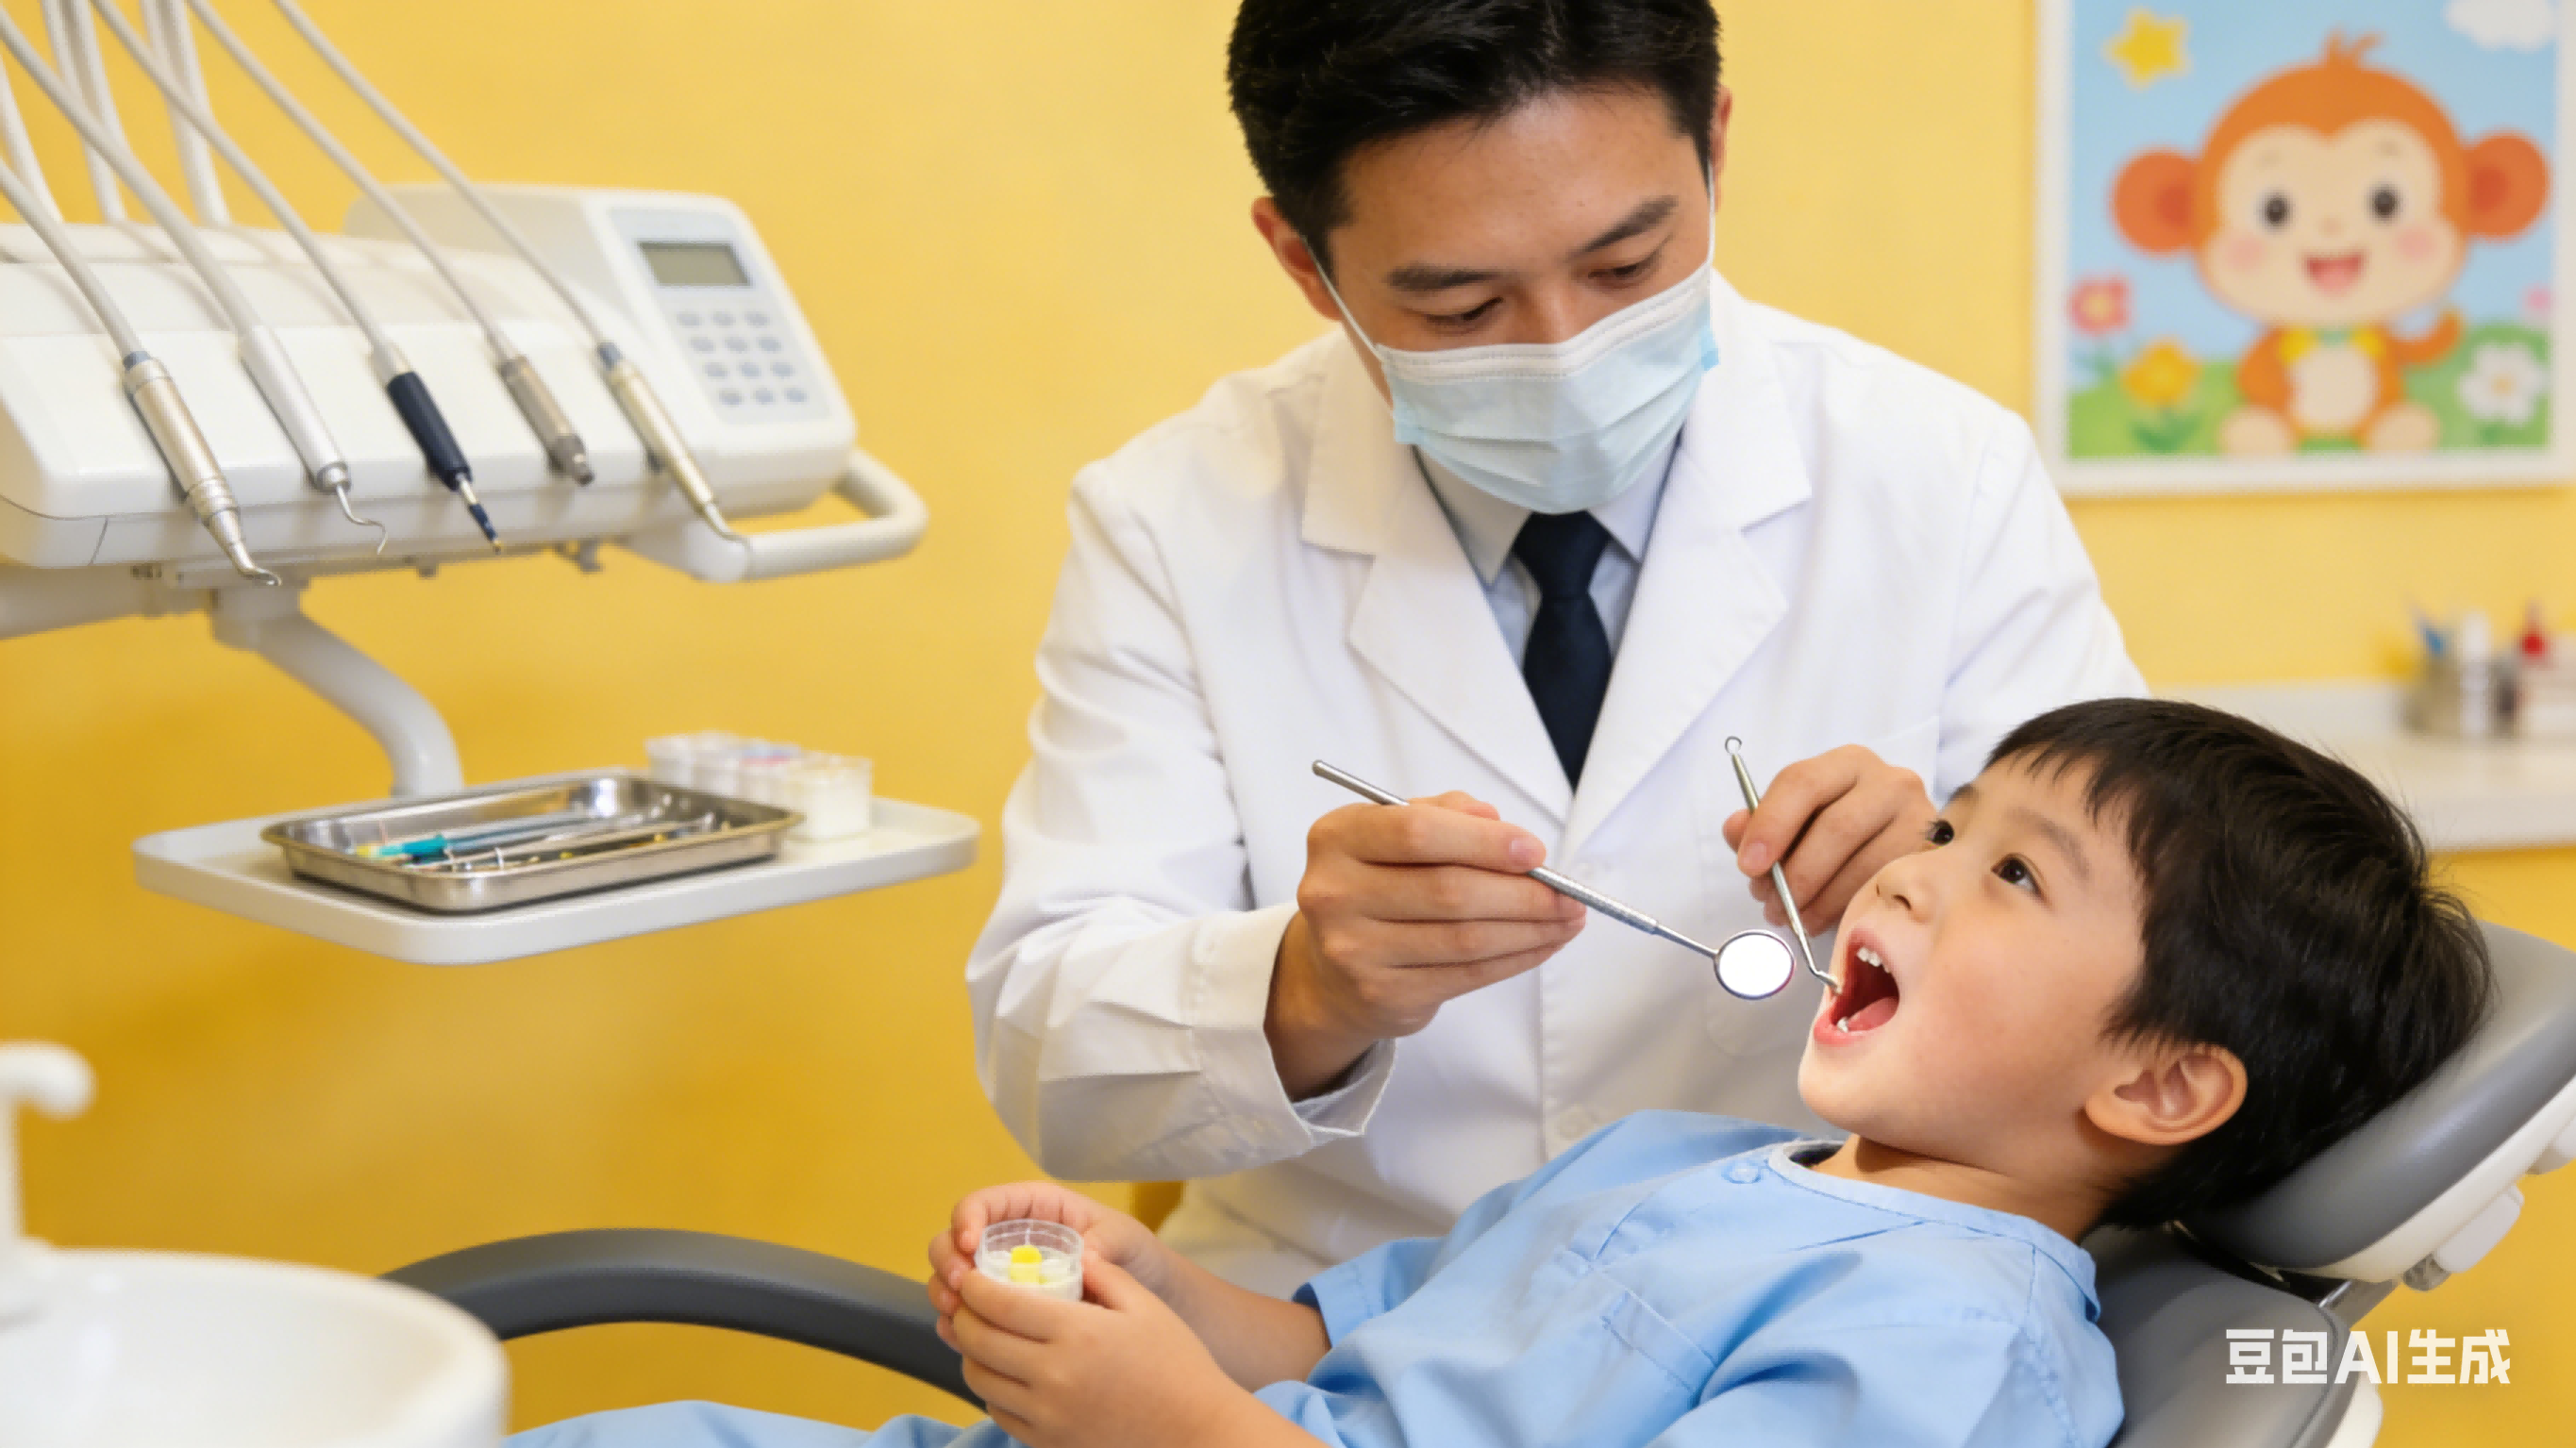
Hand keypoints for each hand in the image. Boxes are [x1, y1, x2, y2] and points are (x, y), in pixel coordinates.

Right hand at [927, 1182, 1175, 1323]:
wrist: (1147, 1299)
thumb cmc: (1134, 1256)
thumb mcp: (1125, 1239)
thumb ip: (1105, 1241)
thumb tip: (1082, 1255)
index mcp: (1032, 1209)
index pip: (983, 1203)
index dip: (967, 1218)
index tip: (970, 1244)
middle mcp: (1008, 1240)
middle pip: (953, 1241)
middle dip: (948, 1262)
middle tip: (961, 1288)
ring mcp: (999, 1277)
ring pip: (952, 1279)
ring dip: (946, 1294)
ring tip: (958, 1315)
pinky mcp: (1000, 1311)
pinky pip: (965, 1315)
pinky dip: (955, 1325)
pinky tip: (961, 1338)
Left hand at [944, 1251, 1248, 1447]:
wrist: (1193, 1429)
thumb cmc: (1177, 1364)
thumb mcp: (1146, 1306)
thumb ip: (1104, 1274)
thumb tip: (1074, 1254)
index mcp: (1076, 1332)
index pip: (998, 1304)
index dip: (974, 1286)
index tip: (970, 1276)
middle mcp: (1053, 1375)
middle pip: (977, 1340)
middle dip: (963, 1315)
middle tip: (968, 1303)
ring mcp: (1046, 1414)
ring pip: (979, 1378)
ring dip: (972, 1353)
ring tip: (985, 1336)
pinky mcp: (1046, 1441)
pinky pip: (998, 1411)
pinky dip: (992, 1389)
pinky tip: (1008, 1373)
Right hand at [1269, 791, 1584, 1096]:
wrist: (1329, 971)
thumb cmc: (1375, 886)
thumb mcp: (1391, 834)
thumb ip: (1441, 815)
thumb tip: (1495, 821)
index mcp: (1338, 838)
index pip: (1416, 832)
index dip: (1483, 842)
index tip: (1534, 851)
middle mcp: (1335, 894)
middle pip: (1449, 890)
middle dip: (1522, 891)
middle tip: (1567, 892)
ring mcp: (1354, 950)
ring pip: (1465, 938)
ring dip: (1530, 928)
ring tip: (1566, 918)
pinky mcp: (1382, 994)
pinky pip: (1467, 975)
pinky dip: (1516, 958)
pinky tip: (1542, 943)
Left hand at [1722, 745, 1934, 931]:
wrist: (1906, 845)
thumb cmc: (1840, 833)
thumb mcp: (1798, 820)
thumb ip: (1761, 823)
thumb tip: (1736, 829)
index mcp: (1846, 764)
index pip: (1802, 783)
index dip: (1770, 825)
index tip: (1749, 866)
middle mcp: (1889, 782)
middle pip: (1837, 827)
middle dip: (1796, 874)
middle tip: (1771, 904)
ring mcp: (1919, 819)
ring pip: (1864, 864)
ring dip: (1819, 900)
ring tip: (1794, 918)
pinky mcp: (1934, 858)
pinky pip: (1886, 889)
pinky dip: (1848, 910)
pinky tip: (1825, 920)